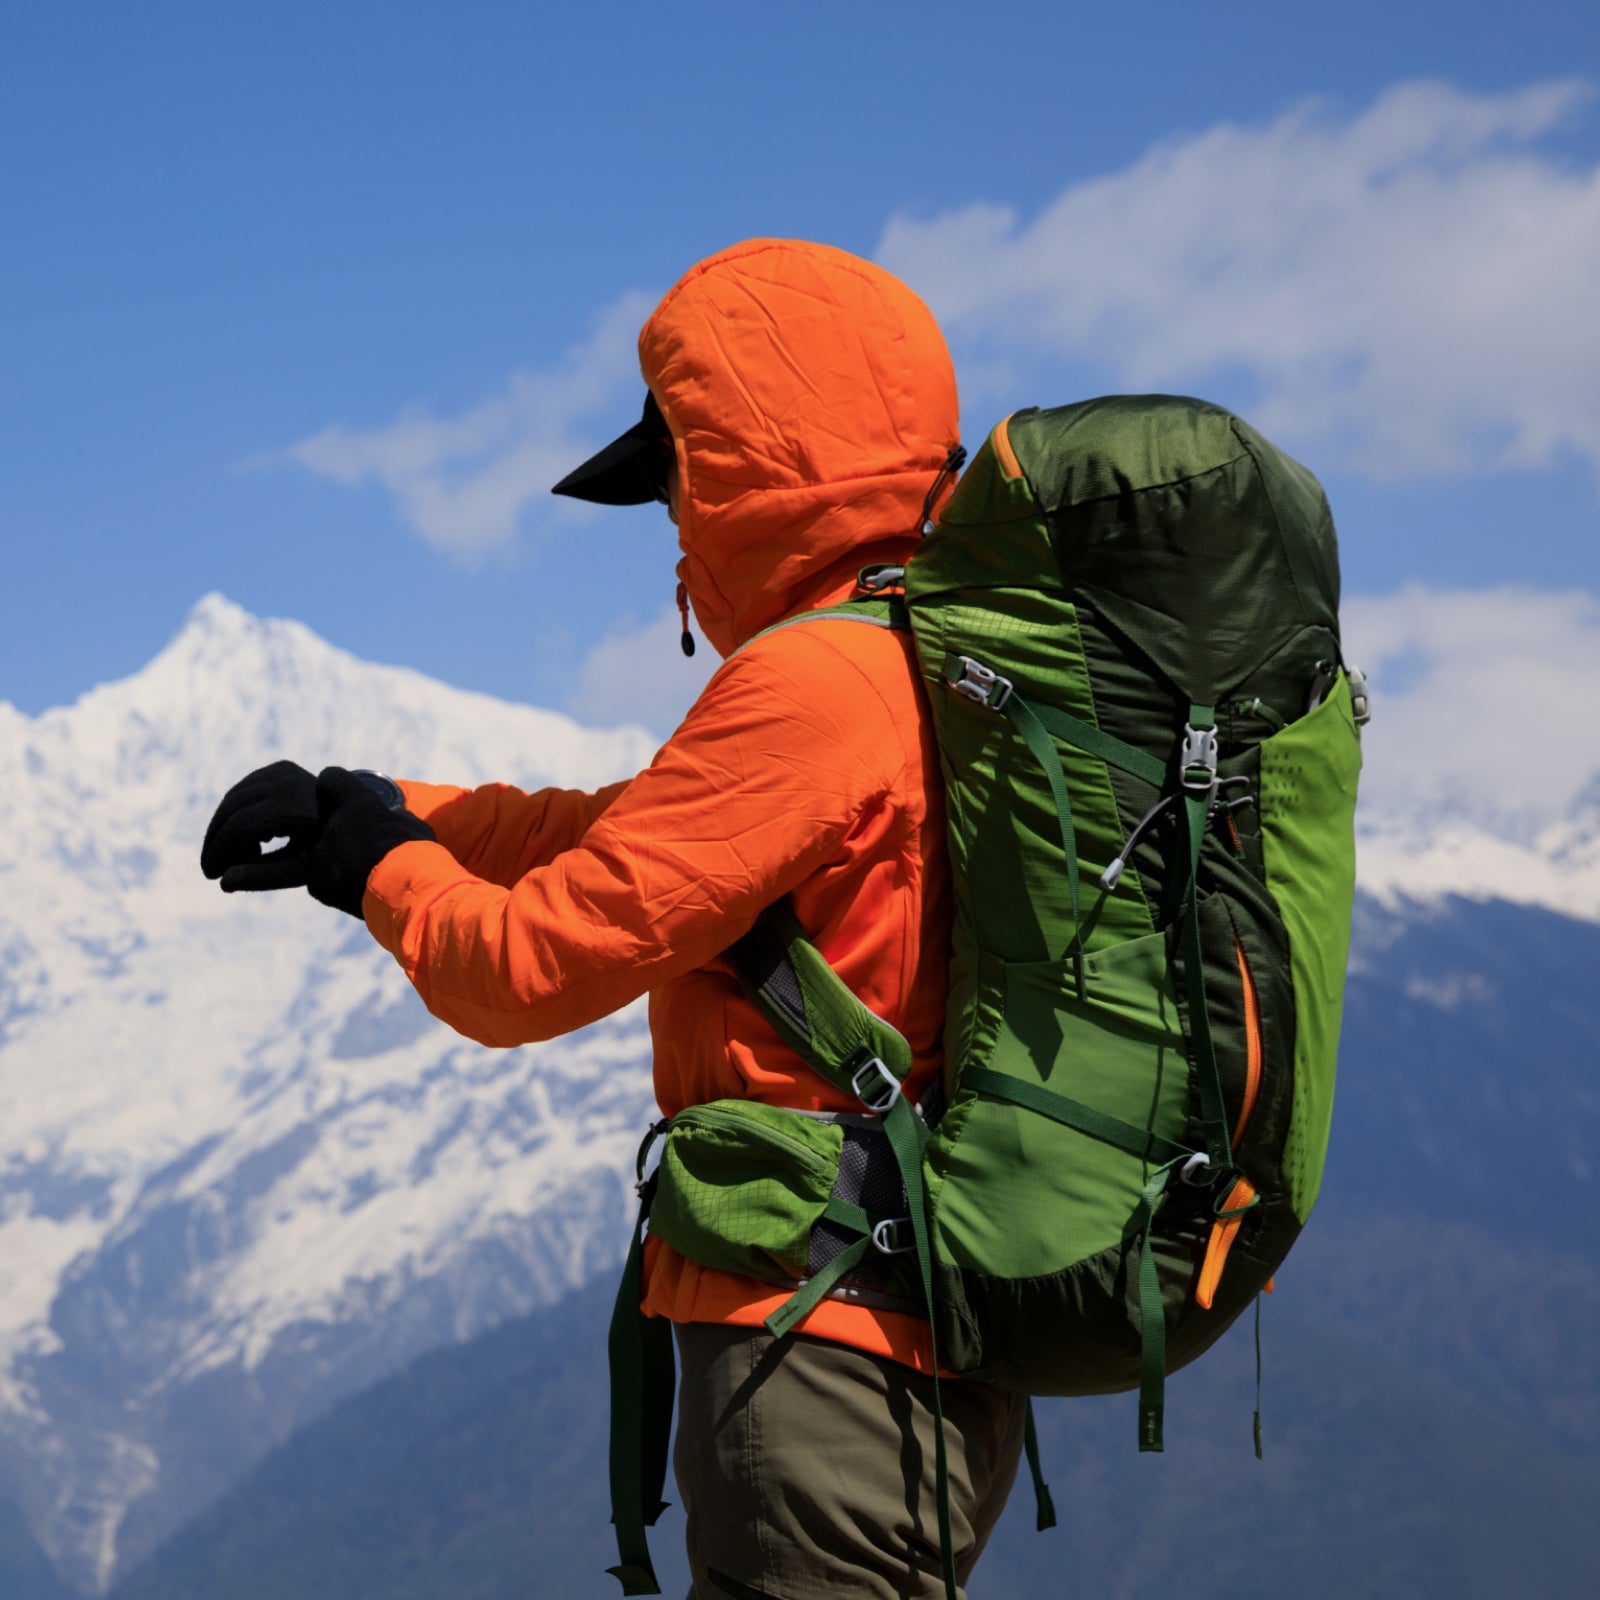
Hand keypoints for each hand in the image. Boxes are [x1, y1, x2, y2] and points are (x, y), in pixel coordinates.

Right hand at [201, 760, 319, 892]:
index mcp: (295, 808)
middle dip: (215, 842)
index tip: (210, 874)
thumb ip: (262, 875)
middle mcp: (289, 782)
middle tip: (210, 868)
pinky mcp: (282, 768)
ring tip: (230, 857)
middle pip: (233, 811)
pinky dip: (235, 813)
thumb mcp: (298, 869)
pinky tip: (247, 839)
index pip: (241, 827)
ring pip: (233, 799)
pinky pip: (244, 790)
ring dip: (222, 828)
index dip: (220, 852)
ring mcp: (285, 771)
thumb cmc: (326, 853)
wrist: (355, 821)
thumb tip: (223, 884)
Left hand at [306, 767, 434, 918]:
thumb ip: (388, 815)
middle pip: (324, 818)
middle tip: (361, 843)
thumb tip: (388, 818)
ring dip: (336, 856)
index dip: (339, 789)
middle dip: (338, 828)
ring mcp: (319, 853)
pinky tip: (355, 886)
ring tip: (361, 870)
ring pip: (320, 849)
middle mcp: (329, 822)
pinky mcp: (316, 882)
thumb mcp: (408, 822)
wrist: (408, 893)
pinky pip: (321, 877)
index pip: (331, 779)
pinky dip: (334, 881)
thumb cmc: (417, 853)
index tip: (347, 799)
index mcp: (354, 799)